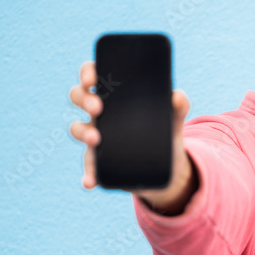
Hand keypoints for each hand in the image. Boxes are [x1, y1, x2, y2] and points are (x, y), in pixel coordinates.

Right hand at [68, 60, 194, 210]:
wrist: (167, 168)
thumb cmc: (164, 134)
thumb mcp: (173, 120)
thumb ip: (178, 107)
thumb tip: (178, 96)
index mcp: (115, 96)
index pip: (94, 76)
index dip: (88, 72)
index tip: (92, 78)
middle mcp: (100, 113)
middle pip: (79, 97)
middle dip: (83, 99)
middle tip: (98, 108)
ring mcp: (96, 136)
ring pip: (77, 128)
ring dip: (82, 132)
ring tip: (97, 139)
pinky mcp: (99, 161)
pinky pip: (88, 166)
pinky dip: (87, 174)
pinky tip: (89, 181)